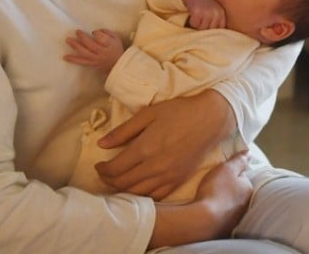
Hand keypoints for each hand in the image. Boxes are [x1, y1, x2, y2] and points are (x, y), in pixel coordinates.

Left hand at [63, 29, 123, 72]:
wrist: (117, 65)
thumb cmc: (115, 48)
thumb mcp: (115, 37)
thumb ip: (106, 32)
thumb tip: (95, 31)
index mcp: (110, 45)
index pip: (102, 39)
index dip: (97, 34)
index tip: (94, 32)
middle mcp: (102, 53)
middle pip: (91, 45)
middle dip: (83, 38)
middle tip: (77, 31)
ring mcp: (96, 59)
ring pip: (85, 53)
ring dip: (76, 46)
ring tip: (68, 40)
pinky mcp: (91, 64)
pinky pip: (81, 62)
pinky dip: (73, 60)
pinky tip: (65, 57)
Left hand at [95, 89, 234, 199]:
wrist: (209, 120)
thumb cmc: (178, 112)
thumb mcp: (148, 114)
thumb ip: (123, 131)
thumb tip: (101, 144)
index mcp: (145, 148)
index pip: (115, 168)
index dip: (102, 170)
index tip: (98, 165)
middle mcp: (155, 166)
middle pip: (123, 183)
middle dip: (108, 181)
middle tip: (103, 175)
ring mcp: (168, 177)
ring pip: (138, 193)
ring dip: (122, 191)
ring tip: (116, 183)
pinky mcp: (178, 181)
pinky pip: (155, 196)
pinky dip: (142, 196)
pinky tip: (137, 190)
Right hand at [149, 151, 251, 248]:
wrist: (204, 221)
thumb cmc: (216, 190)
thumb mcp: (227, 169)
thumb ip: (238, 160)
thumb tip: (249, 153)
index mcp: (247, 189)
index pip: (242, 176)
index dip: (231, 171)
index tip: (220, 171)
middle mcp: (245, 204)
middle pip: (236, 190)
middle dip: (227, 187)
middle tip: (212, 182)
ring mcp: (235, 217)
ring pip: (229, 203)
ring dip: (221, 199)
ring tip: (207, 195)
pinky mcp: (225, 227)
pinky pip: (221, 215)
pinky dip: (216, 211)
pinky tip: (207, 208)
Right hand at [182, 0, 225, 29]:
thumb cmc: (202, 3)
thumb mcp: (213, 11)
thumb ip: (216, 22)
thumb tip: (214, 37)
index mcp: (221, 13)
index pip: (219, 30)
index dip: (211, 30)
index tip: (206, 24)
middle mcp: (216, 13)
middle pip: (210, 31)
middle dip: (204, 27)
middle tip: (200, 18)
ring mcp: (207, 12)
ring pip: (201, 28)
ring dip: (197, 24)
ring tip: (197, 15)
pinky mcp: (197, 12)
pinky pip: (194, 24)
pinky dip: (192, 21)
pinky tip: (193, 12)